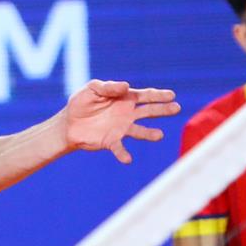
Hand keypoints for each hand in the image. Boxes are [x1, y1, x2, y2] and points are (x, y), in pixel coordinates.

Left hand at [64, 80, 179, 163]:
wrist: (69, 123)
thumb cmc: (82, 102)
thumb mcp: (92, 89)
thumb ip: (108, 87)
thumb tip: (126, 86)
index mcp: (124, 99)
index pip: (144, 96)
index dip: (158, 95)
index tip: (171, 95)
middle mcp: (127, 114)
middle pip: (149, 111)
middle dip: (162, 109)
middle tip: (176, 108)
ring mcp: (121, 128)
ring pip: (140, 131)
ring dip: (149, 133)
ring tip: (159, 135)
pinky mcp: (111, 141)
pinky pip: (120, 148)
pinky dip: (124, 154)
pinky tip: (128, 159)